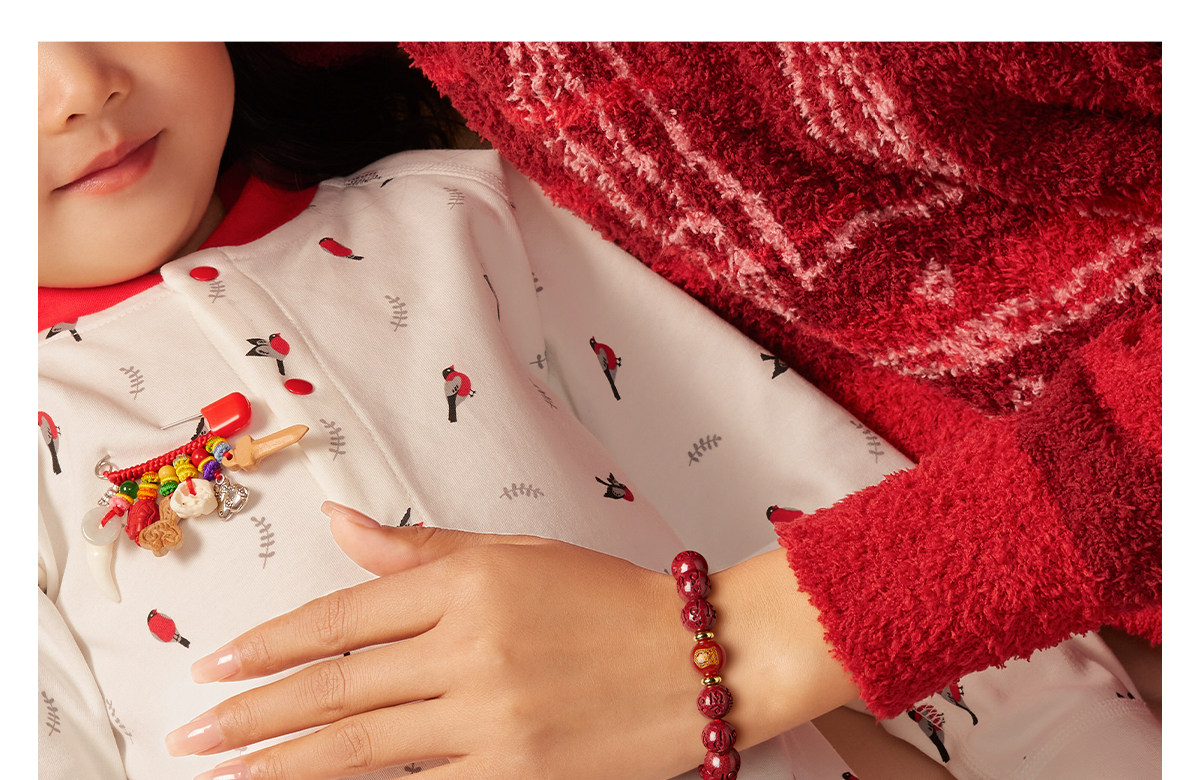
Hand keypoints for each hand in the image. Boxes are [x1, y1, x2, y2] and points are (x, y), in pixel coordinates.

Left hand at [167, 502, 856, 778]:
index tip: (218, 665)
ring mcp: (489, 720)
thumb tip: (340, 526)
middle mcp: (469, 650)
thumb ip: (422, 547)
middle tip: (194, 733)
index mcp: (468, 583)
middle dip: (254, 713)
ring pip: (359, 748)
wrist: (698, 660)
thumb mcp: (517, 556)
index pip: (344, 615)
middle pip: (337, 685)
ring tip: (226, 774)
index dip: (273, 642)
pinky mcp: (513, 773)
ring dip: (283, 765)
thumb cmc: (609, 599)